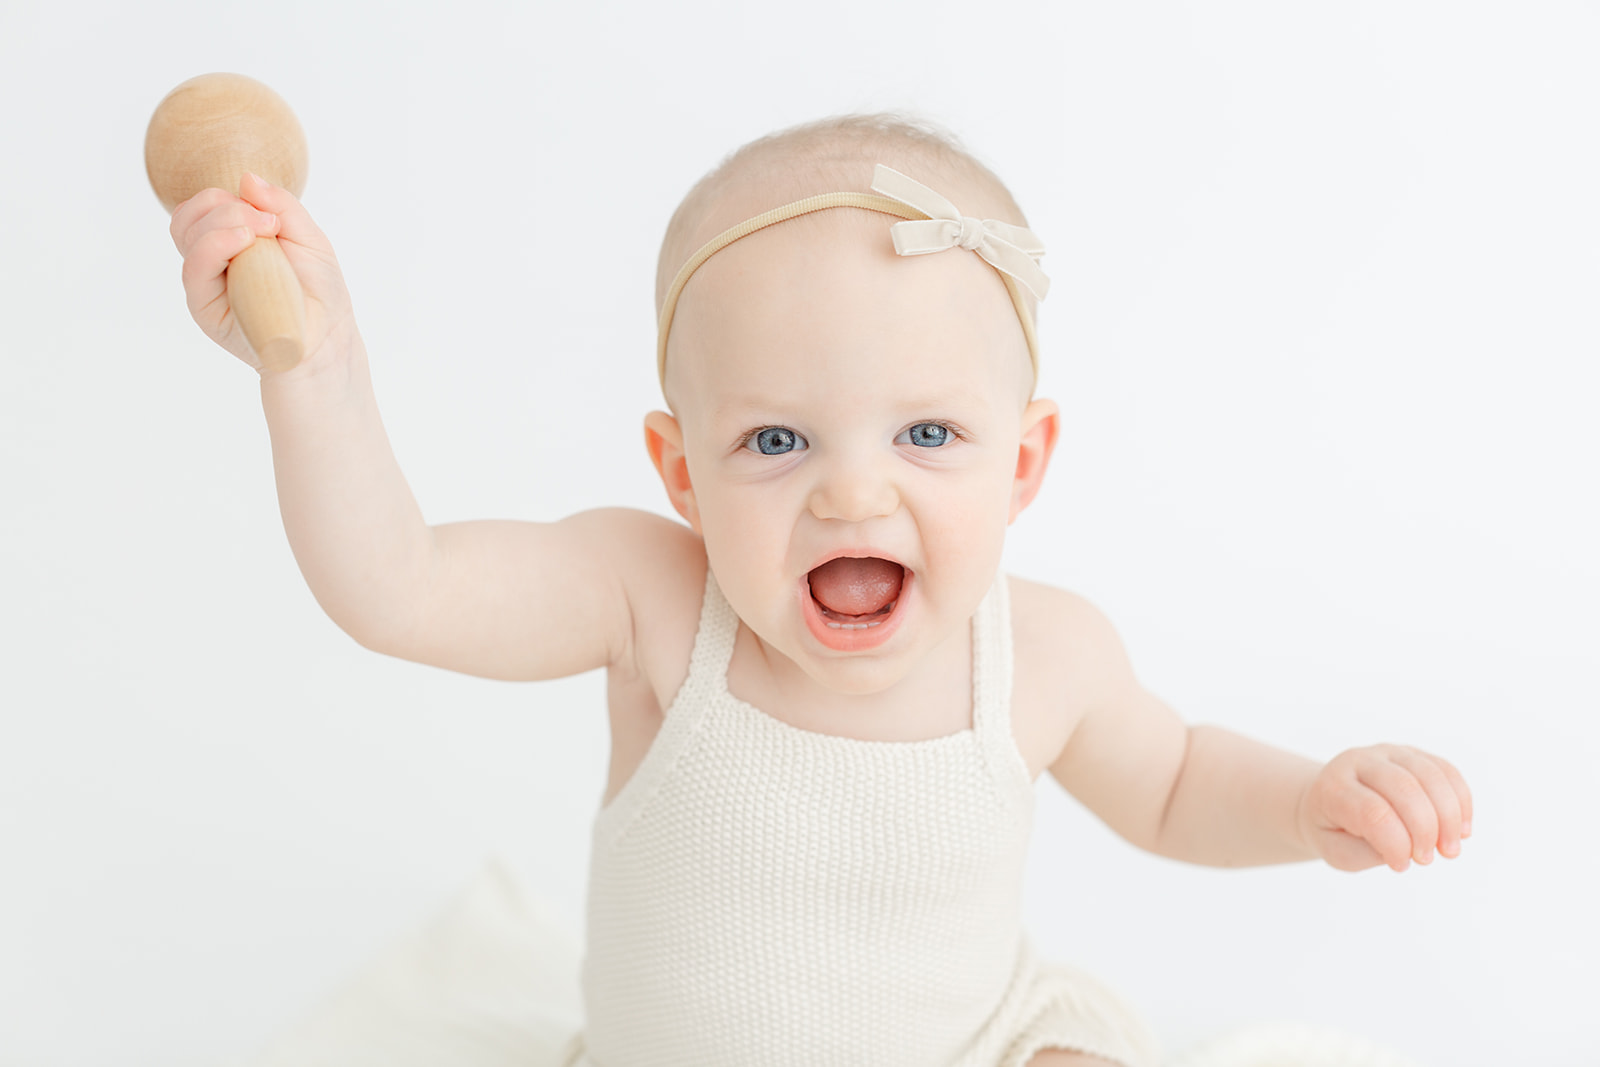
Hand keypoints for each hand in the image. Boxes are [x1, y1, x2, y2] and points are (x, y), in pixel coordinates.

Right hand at [167, 172, 353, 374]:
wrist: (328, 339)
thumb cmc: (319, 291)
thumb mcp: (309, 237)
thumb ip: (281, 205)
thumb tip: (246, 177)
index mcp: (232, 240)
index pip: (205, 206)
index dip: (228, 198)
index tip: (270, 214)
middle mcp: (213, 260)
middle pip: (189, 215)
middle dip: (225, 205)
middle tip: (269, 223)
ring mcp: (206, 282)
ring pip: (185, 233)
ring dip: (222, 221)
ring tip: (262, 233)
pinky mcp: (205, 307)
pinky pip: (194, 268)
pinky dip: (215, 244)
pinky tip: (244, 242)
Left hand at [1296, 744, 1472, 871]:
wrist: (1324, 799)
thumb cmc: (1333, 830)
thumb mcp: (1335, 851)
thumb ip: (1367, 852)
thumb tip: (1409, 849)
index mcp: (1333, 787)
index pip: (1373, 812)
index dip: (1397, 844)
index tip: (1401, 866)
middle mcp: (1358, 760)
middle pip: (1405, 789)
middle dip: (1426, 830)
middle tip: (1428, 860)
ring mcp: (1387, 752)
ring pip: (1430, 776)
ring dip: (1449, 818)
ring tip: (1450, 850)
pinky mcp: (1411, 753)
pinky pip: (1445, 770)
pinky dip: (1460, 801)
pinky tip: (1462, 830)